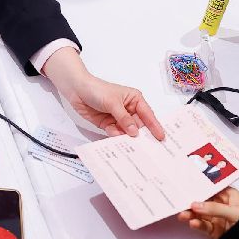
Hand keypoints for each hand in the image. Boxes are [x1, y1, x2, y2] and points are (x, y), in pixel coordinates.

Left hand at [43, 48, 164, 139]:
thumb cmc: (97, 90)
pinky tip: (116, 140)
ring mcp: (118, 117)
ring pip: (126, 131)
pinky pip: (115, 133)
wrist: (76, 90)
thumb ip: (124, 119)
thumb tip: (135, 132)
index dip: (155, 126)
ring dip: (127, 138)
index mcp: (134, 99)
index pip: (147, 115)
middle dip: (140, 135)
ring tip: (131, 147)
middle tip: (147, 148)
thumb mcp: (113, 103)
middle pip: (138, 126)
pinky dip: (115, 136)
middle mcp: (128, 109)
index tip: (161, 137)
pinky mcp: (108, 124)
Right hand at [178, 187, 238, 238]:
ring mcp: (216, 217)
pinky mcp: (213, 229)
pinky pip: (203, 225)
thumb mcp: (233, 212)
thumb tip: (195, 205)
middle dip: (191, 203)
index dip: (199, 187)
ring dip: (191, 214)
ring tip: (183, 216)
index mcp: (228, 195)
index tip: (185, 187)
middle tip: (181, 204)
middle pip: (202, 201)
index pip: (211, 188)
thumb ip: (214, 208)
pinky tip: (192, 223)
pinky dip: (197, 225)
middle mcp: (220, 204)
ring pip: (200, 214)